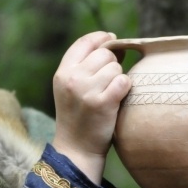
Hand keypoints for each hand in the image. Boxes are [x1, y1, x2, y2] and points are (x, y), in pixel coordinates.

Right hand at [51, 31, 130, 183]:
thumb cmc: (79, 116)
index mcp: (62, 72)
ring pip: (116, 68)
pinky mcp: (102, 103)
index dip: (100, 37)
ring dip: (118, 78)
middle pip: (104, 54)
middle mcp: (72, 79)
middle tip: (109, 81)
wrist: (76, 149)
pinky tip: (118, 98)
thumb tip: (113, 43)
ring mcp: (87, 91)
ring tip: (110, 93)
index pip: (84, 42)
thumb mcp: (70, 87)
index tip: (111, 39)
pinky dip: (125, 88)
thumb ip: (85, 65)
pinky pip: (124, 81)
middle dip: (112, 64)